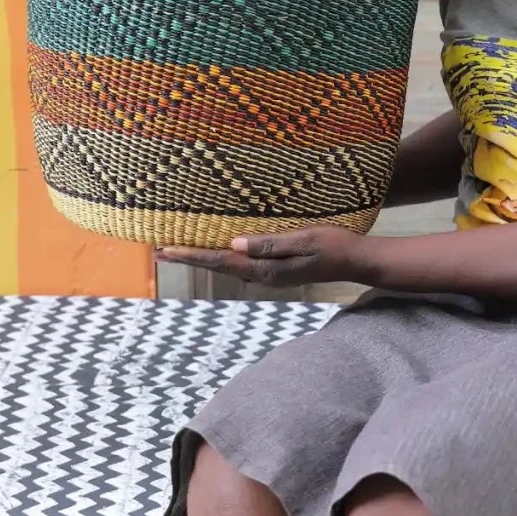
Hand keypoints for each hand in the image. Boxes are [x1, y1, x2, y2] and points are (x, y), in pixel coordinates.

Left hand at [155, 224, 372, 288]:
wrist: (356, 261)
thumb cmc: (334, 245)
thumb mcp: (303, 240)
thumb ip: (270, 244)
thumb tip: (235, 244)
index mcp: (266, 269)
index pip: (221, 261)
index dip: (192, 255)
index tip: (166, 250)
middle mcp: (263, 276)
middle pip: (218, 266)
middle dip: (189, 258)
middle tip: (159, 251)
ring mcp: (269, 275)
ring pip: (228, 266)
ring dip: (203, 259)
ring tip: (179, 250)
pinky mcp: (275, 270)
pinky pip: (241, 264)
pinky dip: (222, 257)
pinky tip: (217, 250)